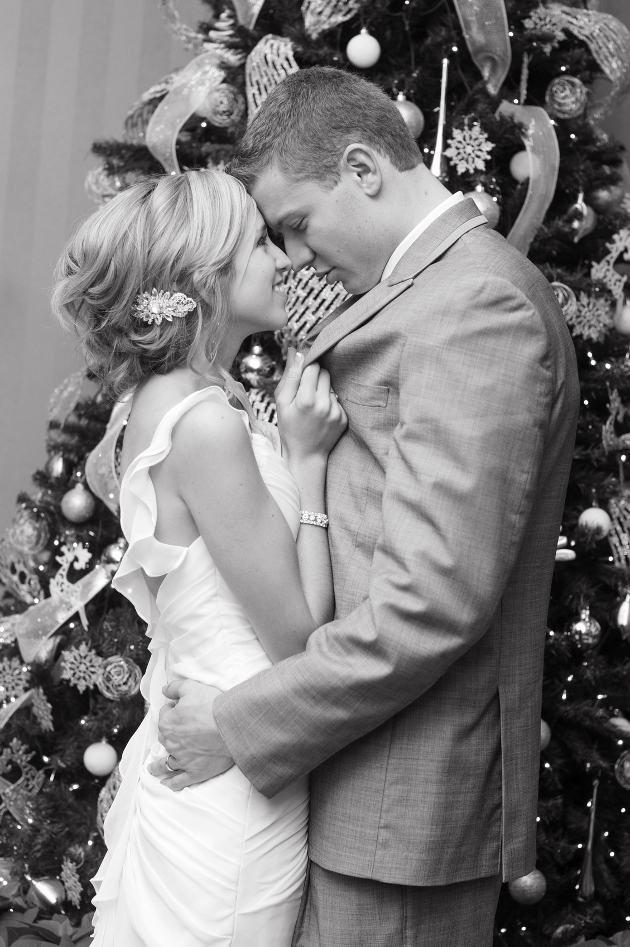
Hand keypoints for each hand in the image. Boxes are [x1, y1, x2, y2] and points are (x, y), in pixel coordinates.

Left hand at [148, 680, 233, 790]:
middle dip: (168, 734)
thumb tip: (164, 690)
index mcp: (167, 723)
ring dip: (158, 766)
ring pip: (166, 764)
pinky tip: (165, 784)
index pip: (165, 714)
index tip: (181, 708)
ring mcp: (183, 759)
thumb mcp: (191, 687)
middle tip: (176, 732)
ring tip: (153, 769)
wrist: (231, 724)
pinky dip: (171, 783)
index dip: (173, 709)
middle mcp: (171, 743)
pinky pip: (179, 780)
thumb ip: (175, 688)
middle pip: (165, 738)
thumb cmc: (211, 705)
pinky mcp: (195, 771)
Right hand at [276, 348, 346, 462]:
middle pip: (325, 372)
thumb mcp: (282, 402)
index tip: (302, 371)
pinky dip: (329, 402)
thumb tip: (295, 350)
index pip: (313, 366)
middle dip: (315, 376)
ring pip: (331, 385)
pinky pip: (337, 399)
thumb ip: (290, 375)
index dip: (307, 366)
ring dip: (322, 389)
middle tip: (305, 390)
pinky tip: (320, 414)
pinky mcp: (344, 418)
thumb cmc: (289, 427)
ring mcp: (336, 412)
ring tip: (312, 405)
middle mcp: (324, 404)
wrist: (305, 455)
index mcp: (306, 399)